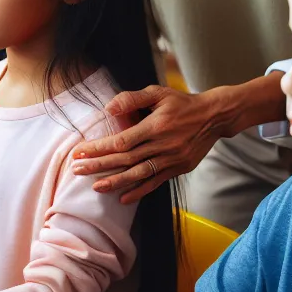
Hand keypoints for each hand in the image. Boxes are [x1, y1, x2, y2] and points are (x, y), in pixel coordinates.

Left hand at [71, 86, 227, 201]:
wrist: (214, 117)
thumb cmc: (181, 102)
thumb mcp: (158, 93)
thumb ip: (132, 99)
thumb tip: (108, 109)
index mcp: (156, 126)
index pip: (122, 141)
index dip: (99, 148)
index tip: (80, 151)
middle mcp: (163, 145)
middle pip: (126, 159)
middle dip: (99, 166)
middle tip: (77, 170)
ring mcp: (171, 160)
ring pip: (139, 174)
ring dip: (116, 182)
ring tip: (95, 187)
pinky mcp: (178, 168)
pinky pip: (155, 182)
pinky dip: (138, 191)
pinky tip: (122, 198)